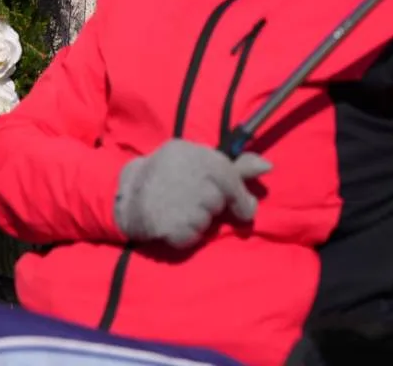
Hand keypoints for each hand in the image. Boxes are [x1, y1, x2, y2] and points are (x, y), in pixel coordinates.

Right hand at [113, 139, 270, 248]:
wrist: (123, 196)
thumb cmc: (166, 175)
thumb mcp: (195, 159)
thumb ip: (235, 166)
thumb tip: (269, 166)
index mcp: (193, 154)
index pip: (228, 176)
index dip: (236, 195)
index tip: (237, 205)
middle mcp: (188, 176)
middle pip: (220, 201)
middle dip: (211, 206)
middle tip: (190, 202)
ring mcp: (180, 203)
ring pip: (208, 220)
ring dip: (198, 221)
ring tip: (177, 210)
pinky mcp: (172, 227)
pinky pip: (194, 237)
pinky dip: (186, 235)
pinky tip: (171, 223)